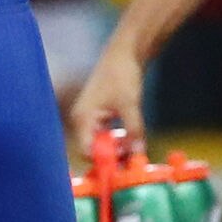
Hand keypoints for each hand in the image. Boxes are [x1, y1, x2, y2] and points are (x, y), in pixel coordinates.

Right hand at [68, 40, 144, 159]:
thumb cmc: (121, 74)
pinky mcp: (100, 116)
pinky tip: (132, 143)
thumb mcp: (130, 104)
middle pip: (93, 150)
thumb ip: (134, 130)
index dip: (103, 162)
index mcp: (83, 118)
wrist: (125, 52)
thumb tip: (139, 152)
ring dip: (116, 151)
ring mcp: (90, 118)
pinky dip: (118, 142)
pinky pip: (106, 136)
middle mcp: (82, 121)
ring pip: (101, 144)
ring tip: (134, 153)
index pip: (87, 151)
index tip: (122, 169)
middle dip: (111, 158)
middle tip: (131, 163)